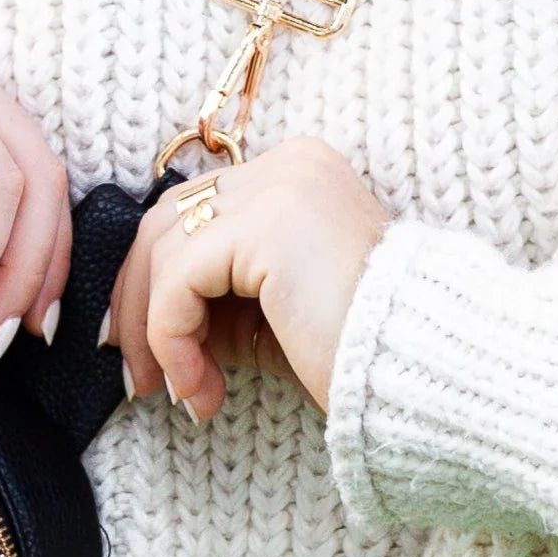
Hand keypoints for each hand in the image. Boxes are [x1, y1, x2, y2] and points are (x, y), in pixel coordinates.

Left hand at [105, 137, 388, 417]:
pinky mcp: (266, 223)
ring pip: (164, 250)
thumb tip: (138, 319)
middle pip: (168, 219)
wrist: (421, 373)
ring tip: (182, 393)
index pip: (195, 210)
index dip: (153, 279)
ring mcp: (279, 184)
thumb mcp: (269, 315)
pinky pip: (179, 281)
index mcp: (297, 172)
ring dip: (154, 333)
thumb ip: (214, 297)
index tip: (139, 346)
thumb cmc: (356, 352)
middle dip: (138, 301)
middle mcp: (288, 163)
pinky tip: (199, 388)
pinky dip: (171, 339)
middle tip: (136, 376)